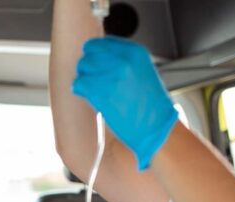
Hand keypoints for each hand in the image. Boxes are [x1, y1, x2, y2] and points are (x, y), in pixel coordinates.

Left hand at [72, 36, 178, 169]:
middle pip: (89, 53)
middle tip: (93, 79)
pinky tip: (88, 97)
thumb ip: (123, 61)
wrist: (155, 126)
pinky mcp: (100, 92)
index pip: (102, 42)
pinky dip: (79, 90)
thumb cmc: (150, 104)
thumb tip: (101, 58)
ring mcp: (110, 75)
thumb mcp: (143, 71)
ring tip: (92, 90)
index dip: (96, 54)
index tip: (97, 65)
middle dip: (88, 66)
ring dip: (84, 78)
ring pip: (82, 67)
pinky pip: (78, 84)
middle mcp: (122, 60)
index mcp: (135, 52)